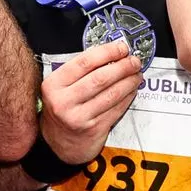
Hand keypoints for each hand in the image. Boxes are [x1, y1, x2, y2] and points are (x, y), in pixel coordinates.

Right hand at [38, 41, 142, 163]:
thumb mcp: (60, 88)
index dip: (107, 52)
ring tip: (137, 74)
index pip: (84, 62)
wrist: (58, 143)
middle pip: (100, 78)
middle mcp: (64, 101)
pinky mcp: (93, 129)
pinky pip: (116, 109)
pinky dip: (127, 97)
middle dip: (122, 67)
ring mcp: (79, 117)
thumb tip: (111, 54)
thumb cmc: (62, 109)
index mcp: (54, 84)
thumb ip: (79, 72)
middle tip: (134, 61)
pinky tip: (132, 90)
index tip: (121, 47)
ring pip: (111, 94)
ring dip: (128, 82)